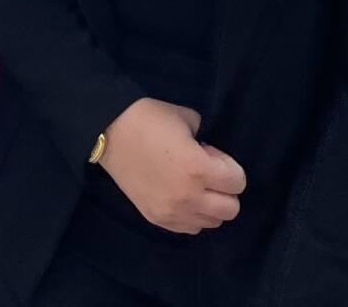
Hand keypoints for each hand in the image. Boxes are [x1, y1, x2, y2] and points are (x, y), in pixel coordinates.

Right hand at [98, 99, 246, 234]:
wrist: (110, 132)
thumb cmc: (149, 119)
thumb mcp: (187, 119)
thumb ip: (206, 139)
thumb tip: (210, 155)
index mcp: (199, 170)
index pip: (238, 182)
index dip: (229, 166)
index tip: (212, 155)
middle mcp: (189, 197)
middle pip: (231, 209)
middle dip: (225, 189)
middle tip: (208, 172)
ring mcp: (172, 212)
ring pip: (212, 222)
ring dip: (210, 204)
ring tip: (193, 185)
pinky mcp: (157, 218)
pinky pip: (190, 228)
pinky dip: (193, 214)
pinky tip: (182, 196)